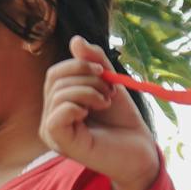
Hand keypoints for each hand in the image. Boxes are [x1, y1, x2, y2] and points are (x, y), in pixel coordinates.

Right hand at [40, 36, 159, 189]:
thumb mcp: (109, 83)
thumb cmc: (123, 121)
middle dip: (87, 78)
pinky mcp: (60, 143)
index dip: (79, 65)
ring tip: (104, 104)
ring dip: (89, 92)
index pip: (55, 73)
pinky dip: (77, 106)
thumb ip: (94, 62)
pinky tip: (91, 114)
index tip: (105, 73)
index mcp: (58, 105)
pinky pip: (56, 115)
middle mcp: (50, 118)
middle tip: (108, 93)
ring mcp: (53, 132)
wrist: (140, 150)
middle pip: (55, 80)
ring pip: (58, 95)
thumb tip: (75, 39)